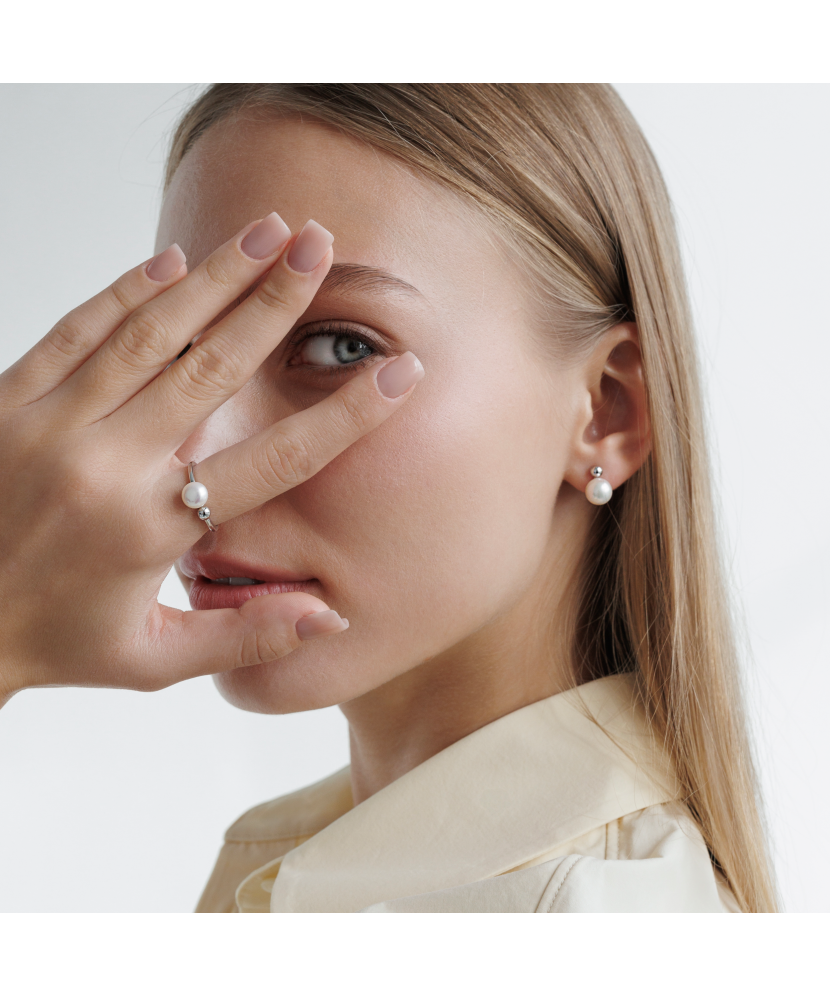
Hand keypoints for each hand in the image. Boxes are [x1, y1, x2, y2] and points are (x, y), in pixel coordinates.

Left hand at [0, 213, 423, 705]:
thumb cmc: (56, 642)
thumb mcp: (153, 662)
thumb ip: (245, 637)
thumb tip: (332, 615)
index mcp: (153, 530)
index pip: (274, 461)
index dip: (345, 416)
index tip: (400, 374)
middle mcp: (107, 467)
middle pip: (213, 368)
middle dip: (275, 301)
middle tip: (320, 245)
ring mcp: (51, 425)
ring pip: (149, 335)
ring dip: (215, 277)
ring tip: (268, 230)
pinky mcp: (8, 400)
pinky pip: (78, 330)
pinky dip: (127, 291)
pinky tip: (173, 260)